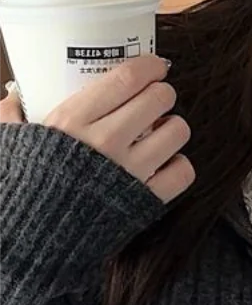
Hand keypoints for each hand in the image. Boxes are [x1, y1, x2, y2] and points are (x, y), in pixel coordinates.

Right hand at [0, 55, 194, 204]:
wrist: (39, 238)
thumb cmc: (27, 187)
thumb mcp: (14, 143)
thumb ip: (13, 117)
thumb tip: (11, 100)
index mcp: (74, 118)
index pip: (125, 79)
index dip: (149, 67)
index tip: (157, 66)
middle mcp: (106, 140)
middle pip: (158, 100)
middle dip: (164, 94)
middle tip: (159, 99)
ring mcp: (130, 171)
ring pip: (177, 132)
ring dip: (175, 127)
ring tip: (164, 132)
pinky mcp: (146, 200)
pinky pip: (182, 172)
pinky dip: (181, 165)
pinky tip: (168, 163)